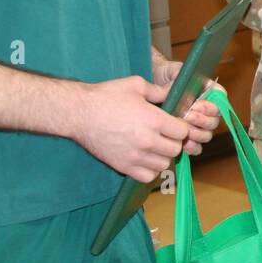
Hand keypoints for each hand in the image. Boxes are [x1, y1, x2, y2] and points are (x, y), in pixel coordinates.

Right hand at [67, 76, 195, 182]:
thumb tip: (175, 92)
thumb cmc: (106, 96)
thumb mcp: (135, 85)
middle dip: (174, 141)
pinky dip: (150, 170)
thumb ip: (159, 91)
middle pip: (176, 149)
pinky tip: (145, 159)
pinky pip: (148, 177)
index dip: (181, 126)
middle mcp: (147, 141)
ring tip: (155, 147)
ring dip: (163, 156)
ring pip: (164, 164)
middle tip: (165, 135)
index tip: (174, 123)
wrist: (78, 113)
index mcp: (154, 120)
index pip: (183, 131)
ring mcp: (135, 156)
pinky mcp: (123, 166)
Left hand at [152, 59, 221, 155]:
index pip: (220, 101)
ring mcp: (198, 126)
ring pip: (206, 135)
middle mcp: (207, 111)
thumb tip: (188, 85)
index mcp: (209, 93)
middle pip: (214, 121)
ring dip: (197, 134)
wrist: (152, 86)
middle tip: (186, 116)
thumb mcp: (175, 71)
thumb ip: (184, 75)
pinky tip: (183, 143)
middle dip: (201, 121)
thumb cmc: (166, 77)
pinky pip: (196, 147)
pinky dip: (192, 147)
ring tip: (183, 130)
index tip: (195, 105)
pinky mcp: (187, 137)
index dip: (210, 106)